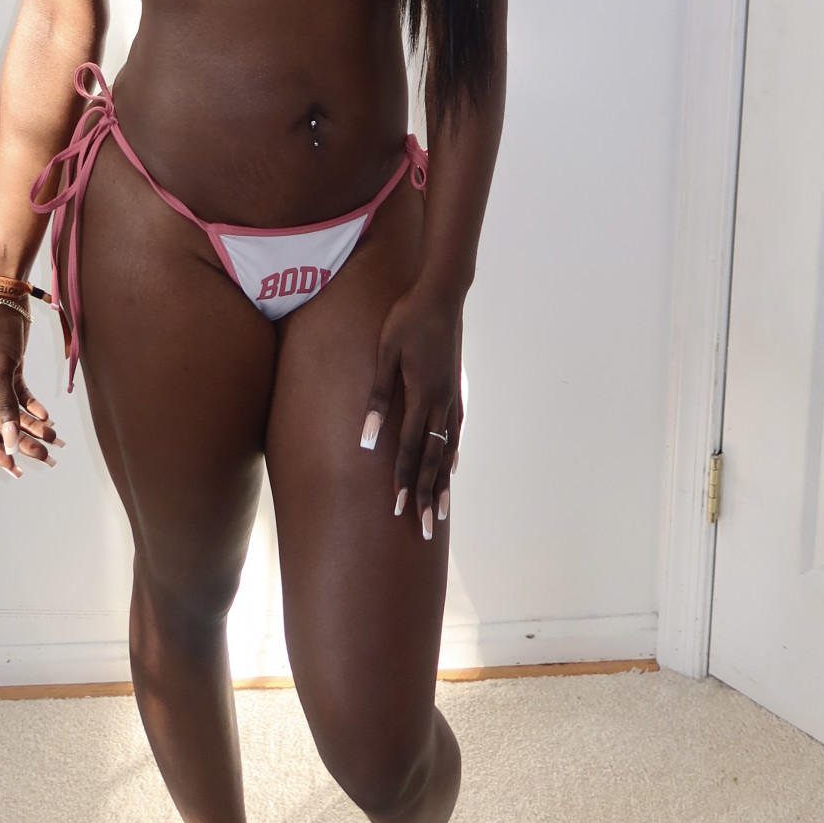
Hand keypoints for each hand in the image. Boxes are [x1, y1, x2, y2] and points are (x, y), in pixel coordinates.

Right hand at [0, 303, 63, 477]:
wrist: (6, 297)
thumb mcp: (0, 370)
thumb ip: (5, 407)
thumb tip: (11, 442)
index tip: (14, 467)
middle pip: (0, 425)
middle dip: (23, 441)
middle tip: (45, 458)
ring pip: (14, 412)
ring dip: (33, 426)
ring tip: (55, 440)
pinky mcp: (9, 371)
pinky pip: (21, 396)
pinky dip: (34, 407)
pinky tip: (48, 416)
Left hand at [359, 284, 462, 538]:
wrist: (442, 293)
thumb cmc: (407, 319)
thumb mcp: (385, 352)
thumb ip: (377, 396)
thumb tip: (367, 437)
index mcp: (421, 397)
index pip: (409, 450)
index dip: (403, 482)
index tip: (399, 510)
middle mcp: (440, 403)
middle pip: (432, 459)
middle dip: (426, 494)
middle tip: (423, 528)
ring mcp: (451, 396)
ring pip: (448, 449)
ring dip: (443, 481)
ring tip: (442, 510)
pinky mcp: (455, 387)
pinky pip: (455, 430)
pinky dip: (453, 453)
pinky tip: (453, 465)